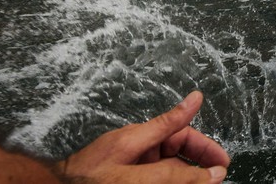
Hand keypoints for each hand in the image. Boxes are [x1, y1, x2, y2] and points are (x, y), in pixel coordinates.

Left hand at [55, 91, 229, 182]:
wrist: (51, 183)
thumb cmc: (86, 177)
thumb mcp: (132, 170)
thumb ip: (170, 149)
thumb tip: (197, 101)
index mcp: (141, 137)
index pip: (184, 136)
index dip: (206, 149)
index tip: (224, 165)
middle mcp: (137, 148)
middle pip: (178, 155)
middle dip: (196, 169)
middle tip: (211, 183)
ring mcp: (128, 164)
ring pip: (166, 170)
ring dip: (180, 178)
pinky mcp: (122, 175)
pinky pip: (151, 177)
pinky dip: (163, 182)